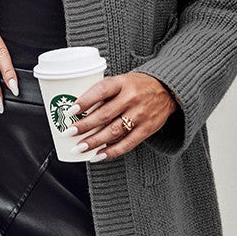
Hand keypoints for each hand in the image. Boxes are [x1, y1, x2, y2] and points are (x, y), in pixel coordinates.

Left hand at [64, 71, 178, 159]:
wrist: (168, 89)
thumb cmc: (137, 85)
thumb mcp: (122, 80)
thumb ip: (104, 91)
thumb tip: (77, 109)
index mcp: (123, 83)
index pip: (101, 91)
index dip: (85, 101)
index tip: (70, 111)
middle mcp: (132, 98)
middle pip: (104, 114)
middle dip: (84, 126)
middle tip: (68, 133)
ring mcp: (140, 115)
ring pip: (113, 131)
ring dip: (93, 142)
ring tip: (79, 148)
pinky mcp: (147, 129)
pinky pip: (127, 144)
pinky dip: (111, 151)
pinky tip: (97, 155)